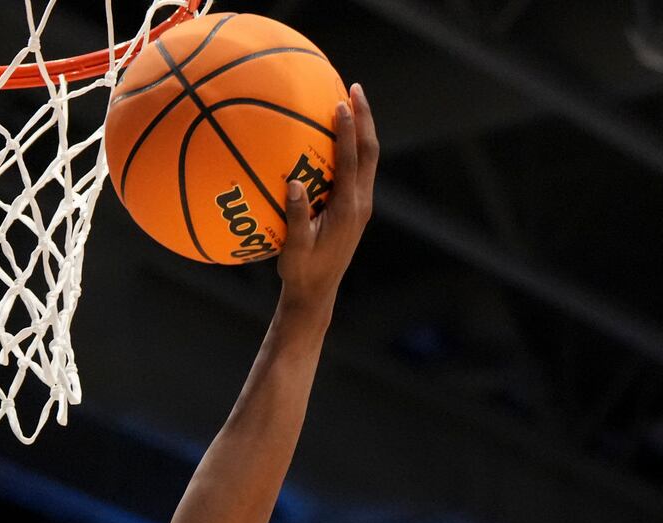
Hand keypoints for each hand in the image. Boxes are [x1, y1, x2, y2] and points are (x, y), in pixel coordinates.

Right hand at [277, 82, 377, 323]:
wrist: (318, 294)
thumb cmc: (301, 274)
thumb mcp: (293, 249)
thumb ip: (295, 216)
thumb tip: (292, 181)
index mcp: (348, 209)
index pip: (351, 160)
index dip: (347, 130)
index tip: (340, 102)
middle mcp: (360, 203)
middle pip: (370, 151)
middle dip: (364, 118)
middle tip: (354, 87)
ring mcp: (361, 206)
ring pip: (368, 159)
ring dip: (361, 129)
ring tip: (350, 102)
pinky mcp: (355, 209)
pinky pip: (358, 170)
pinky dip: (352, 147)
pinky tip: (334, 137)